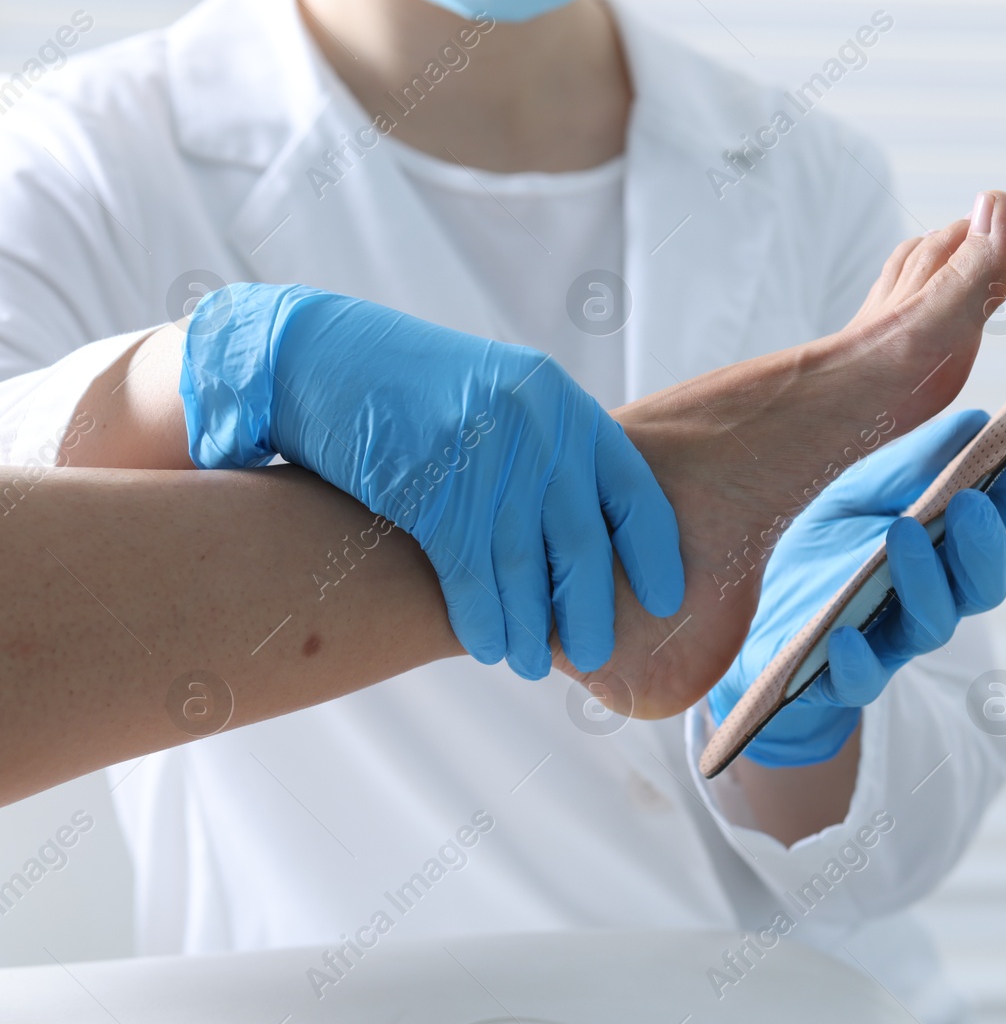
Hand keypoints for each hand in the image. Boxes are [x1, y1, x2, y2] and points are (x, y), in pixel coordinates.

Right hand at [178, 284, 682, 677]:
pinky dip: (483, 619)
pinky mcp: (431, 488)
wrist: (319, 359)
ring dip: (530, 627)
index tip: (667, 600)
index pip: (634, 492)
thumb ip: (551, 455)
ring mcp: (485, 457)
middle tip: (595, 653)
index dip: (654, 554)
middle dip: (589, 609)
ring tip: (532, 665)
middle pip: (583, 543)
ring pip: (523, 569)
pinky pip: (471, 574)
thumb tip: (591, 537)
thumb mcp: (504, 402)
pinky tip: (490, 646)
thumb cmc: (417, 389)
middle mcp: (537, 428)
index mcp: (564, 404)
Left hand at [707, 410, 1005, 766]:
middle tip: (971, 501)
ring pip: (931, 624)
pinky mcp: (842, 676)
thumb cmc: (823, 549)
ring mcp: (889, 639)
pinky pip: (861, 678)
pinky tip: (843, 635)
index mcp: (940, 547)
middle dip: (982, 543)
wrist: (760, 621)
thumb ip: (907, 465)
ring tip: (902, 533)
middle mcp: (929, 597)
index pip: (992, 519)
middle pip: (979, 584)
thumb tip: (972, 422)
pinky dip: (857, 660)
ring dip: (923, 580)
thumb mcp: (855, 493)